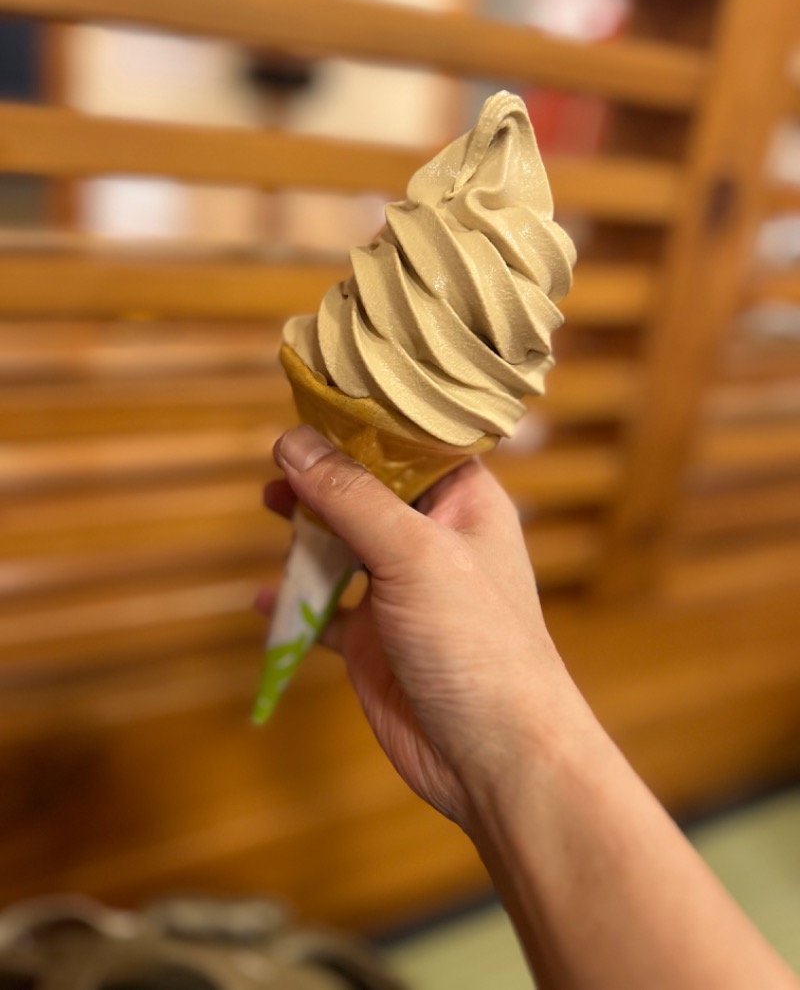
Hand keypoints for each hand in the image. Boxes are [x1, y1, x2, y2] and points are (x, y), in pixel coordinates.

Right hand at [259, 426, 575, 828]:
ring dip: (306, 530)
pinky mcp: (373, 642)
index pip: (414, 443)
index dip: (367, 421)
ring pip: (343, 545)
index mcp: (464, 504)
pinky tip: (262, 598)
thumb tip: (293, 442)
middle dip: (325, 475)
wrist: (494, 759)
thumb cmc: (476, 643)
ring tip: (271, 506)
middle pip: (369, 491)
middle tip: (280, 462)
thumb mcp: (414, 554)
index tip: (315, 400)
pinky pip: (325, 610)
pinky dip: (294, 600)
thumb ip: (352, 497)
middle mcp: (432, 541)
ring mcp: (401, 592)